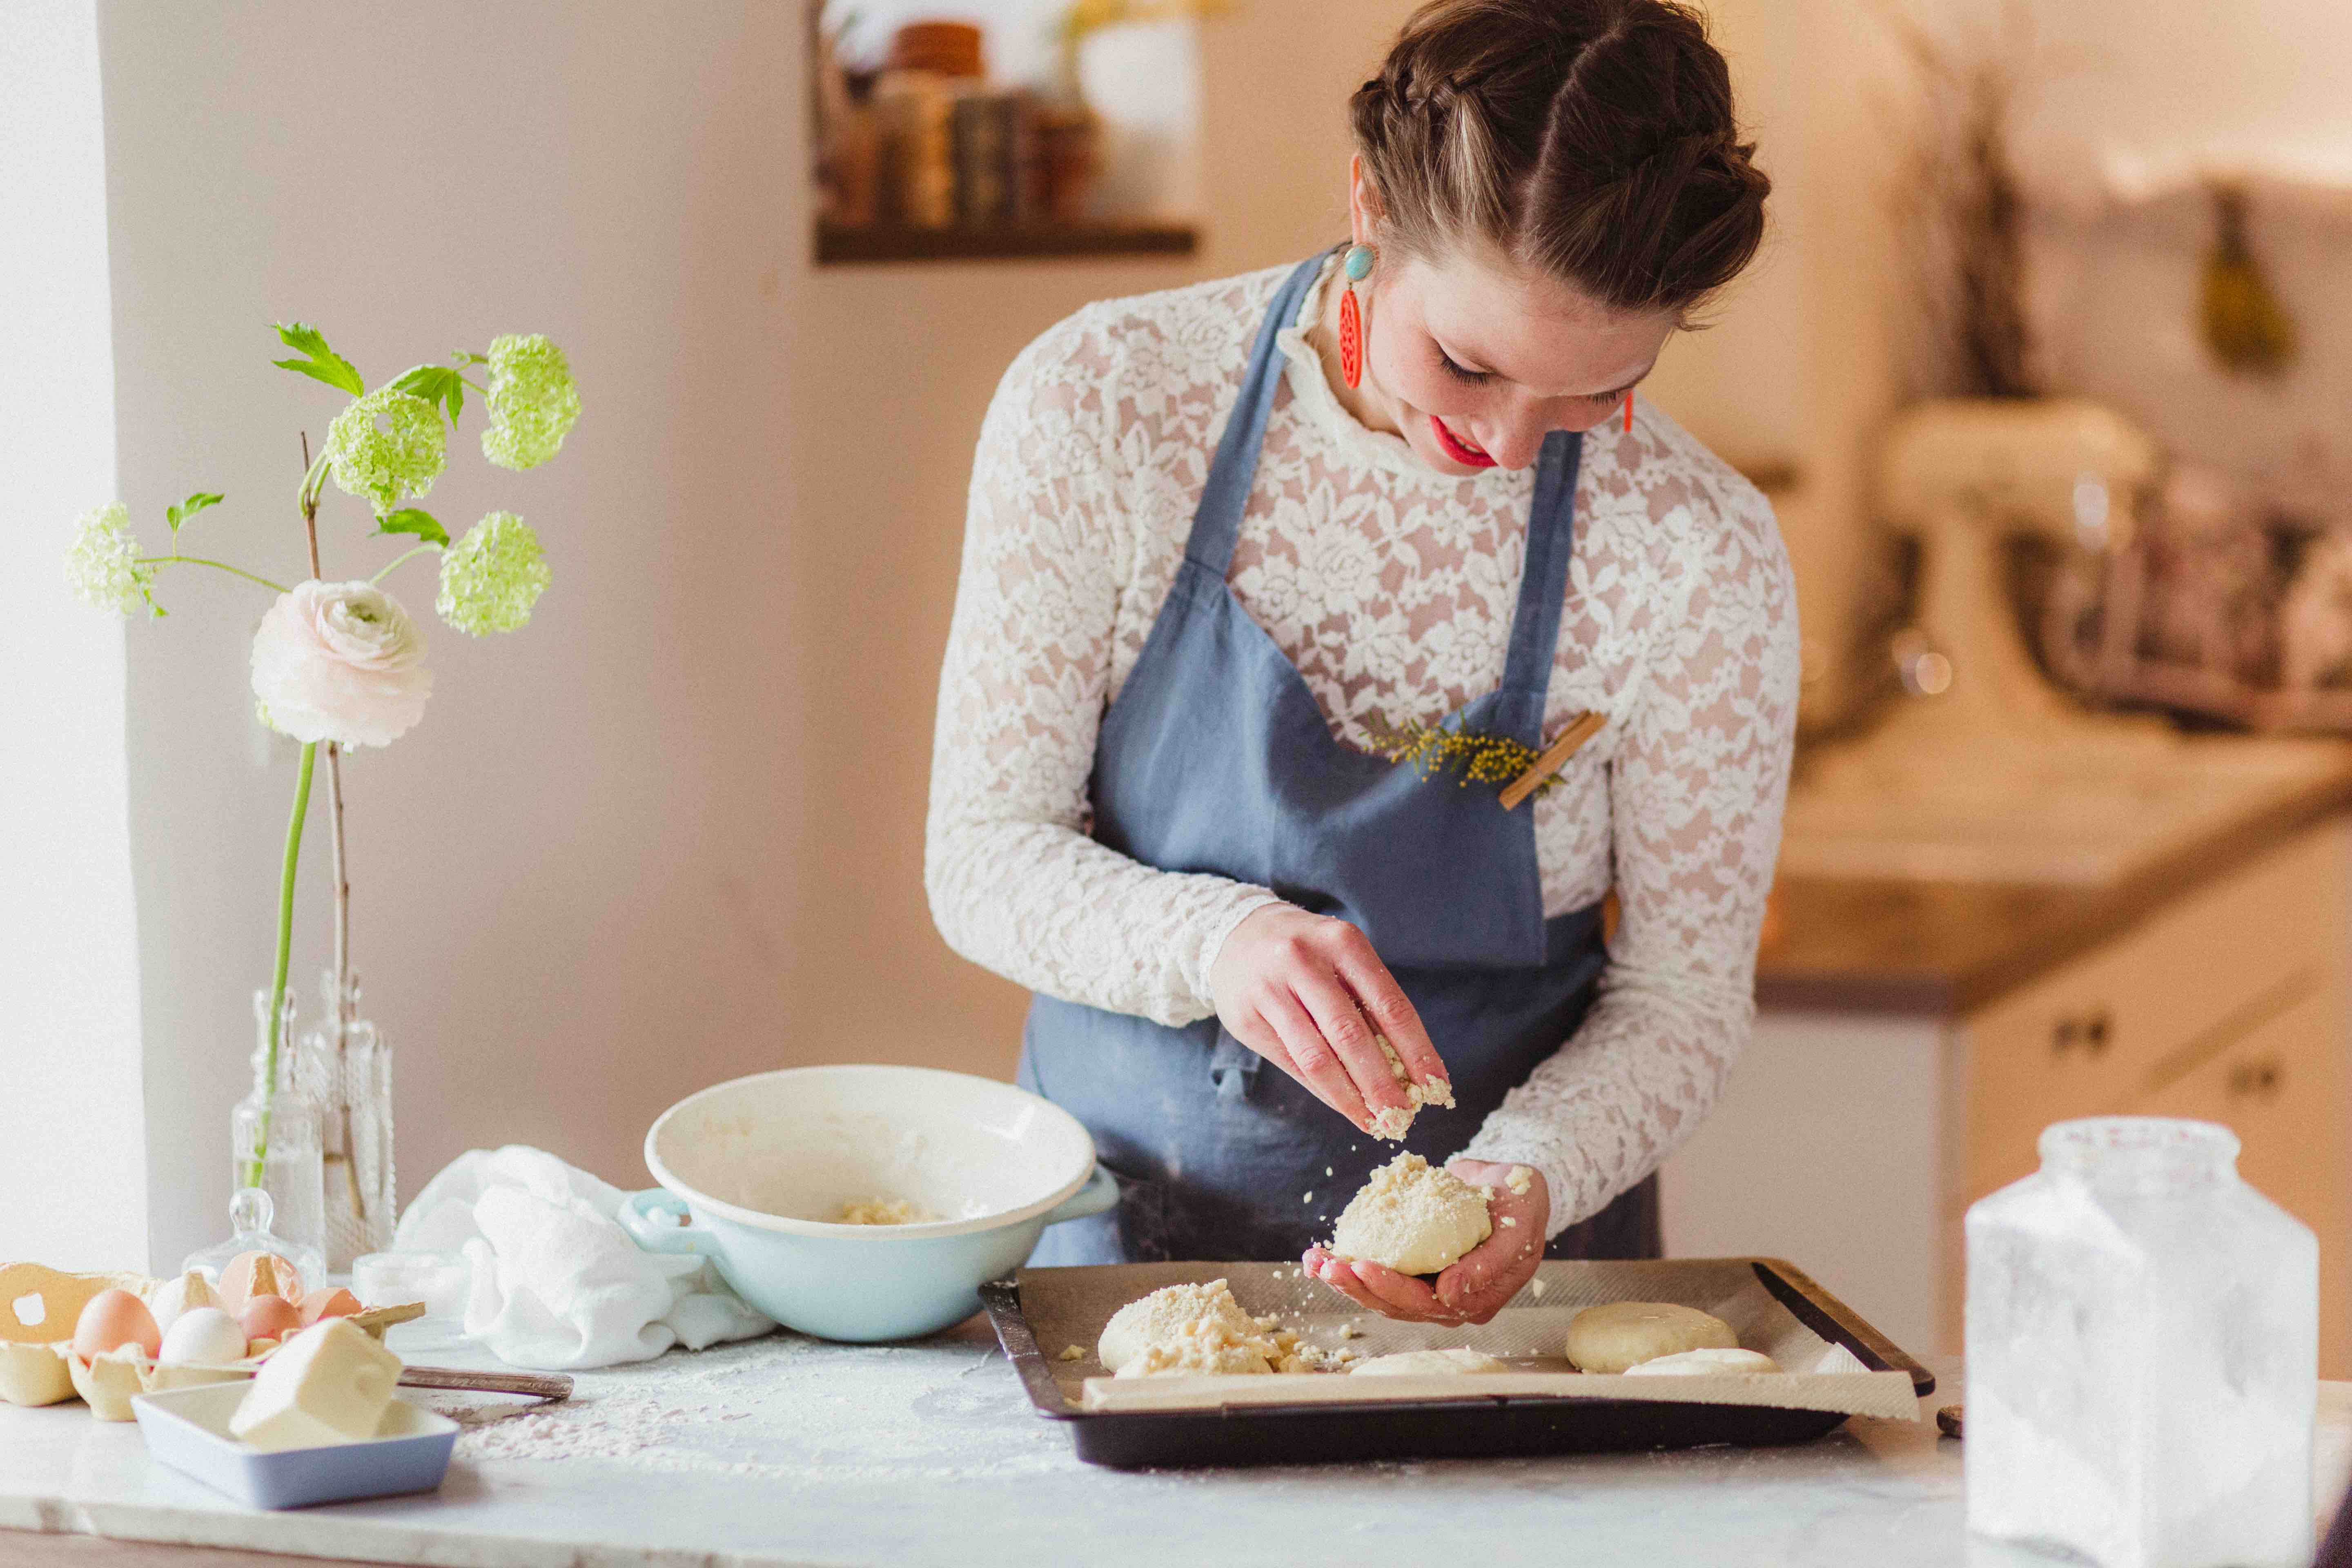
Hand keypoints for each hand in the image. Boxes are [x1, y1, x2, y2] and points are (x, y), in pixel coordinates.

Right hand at [1208, 904, 1447, 1134]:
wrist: (1235, 934)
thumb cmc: (1307, 953)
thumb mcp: (1342, 958)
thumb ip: (1369, 1004)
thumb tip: (1407, 1070)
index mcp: (1342, 942)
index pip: (1390, 1005)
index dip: (1417, 1050)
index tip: (1437, 1085)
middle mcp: (1303, 961)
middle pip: (1351, 1035)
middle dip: (1382, 1083)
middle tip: (1403, 1117)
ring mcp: (1269, 989)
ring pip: (1316, 1057)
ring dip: (1350, 1097)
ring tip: (1373, 1122)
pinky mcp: (1245, 1016)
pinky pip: (1291, 1063)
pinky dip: (1321, 1090)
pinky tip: (1343, 1105)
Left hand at [1302, 1160, 1547, 1324]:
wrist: (1511, 1183)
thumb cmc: (1521, 1203)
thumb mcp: (1518, 1226)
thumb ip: (1491, 1262)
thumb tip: (1451, 1293)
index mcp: (1478, 1298)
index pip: (1429, 1303)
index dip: (1393, 1289)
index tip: (1364, 1267)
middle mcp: (1452, 1302)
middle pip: (1399, 1305)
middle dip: (1360, 1287)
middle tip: (1330, 1266)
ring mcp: (1431, 1288)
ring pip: (1384, 1296)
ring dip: (1348, 1282)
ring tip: (1317, 1263)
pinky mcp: (1415, 1270)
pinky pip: (1380, 1276)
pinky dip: (1350, 1267)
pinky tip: (1322, 1258)